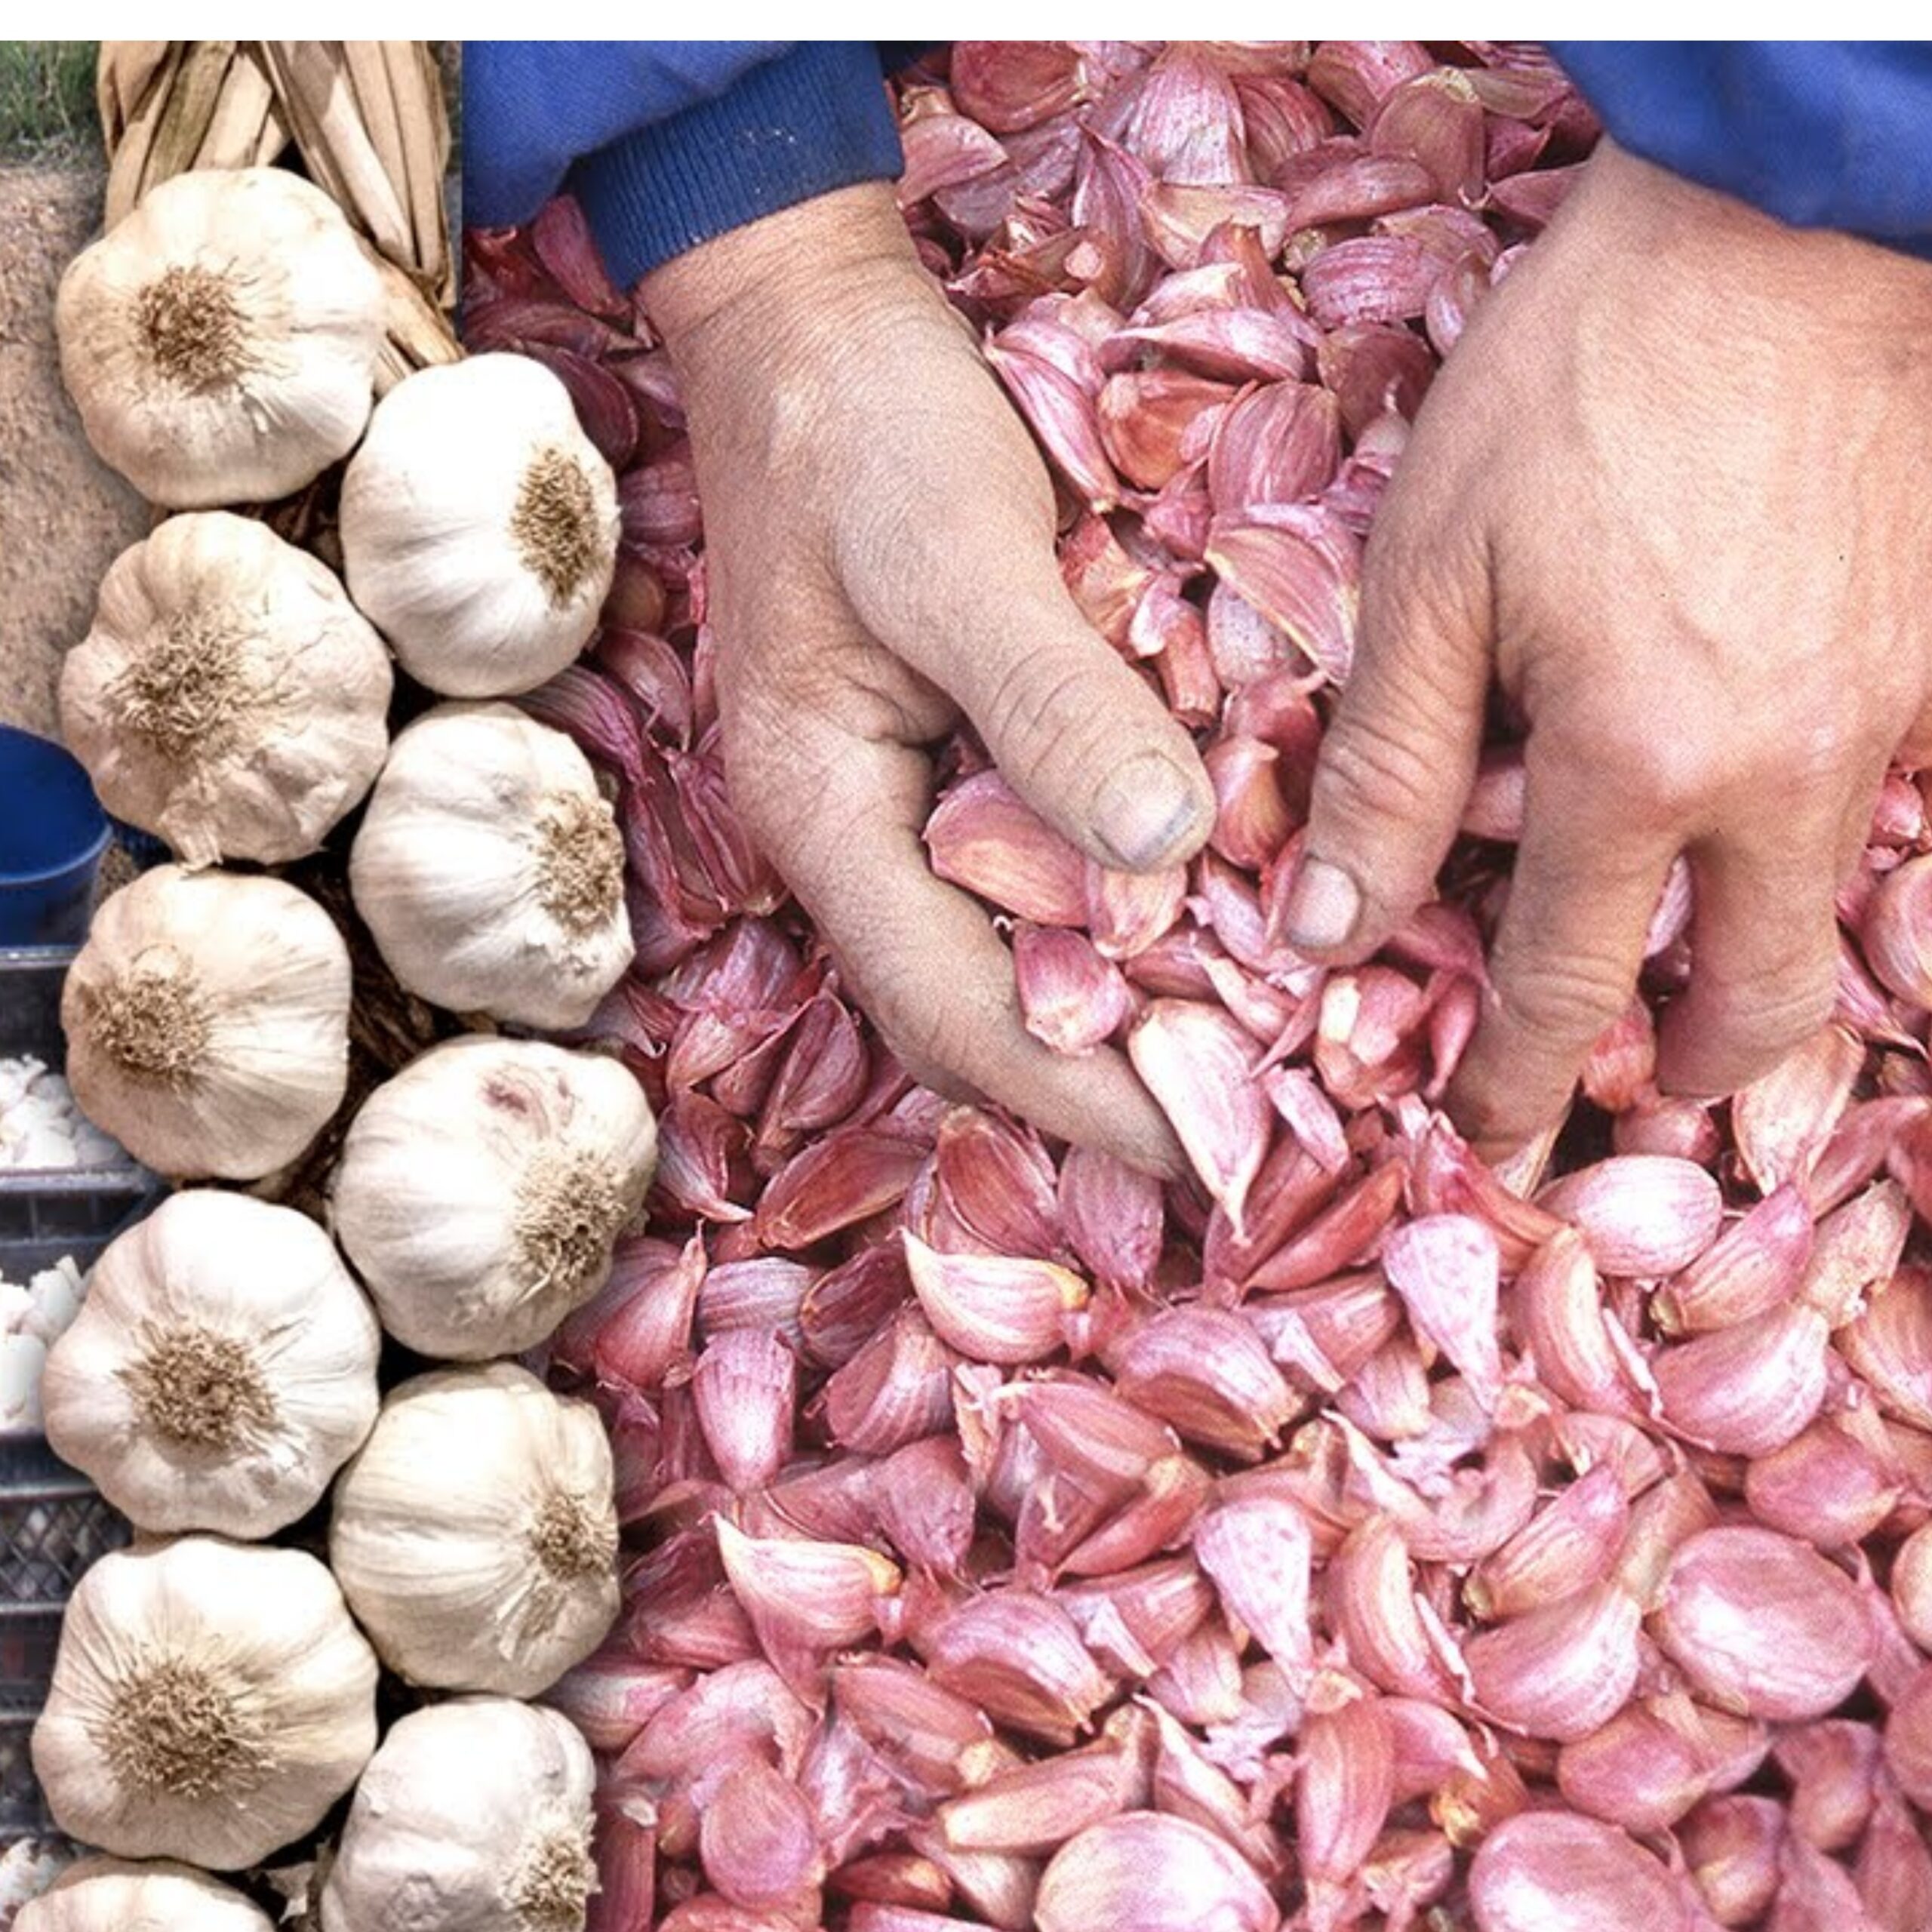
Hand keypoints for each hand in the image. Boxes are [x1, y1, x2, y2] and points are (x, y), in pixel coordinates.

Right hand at [643, 185, 1214, 1173]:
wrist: (811, 327)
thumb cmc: (867, 432)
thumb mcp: (955, 554)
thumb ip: (1052, 704)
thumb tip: (1165, 849)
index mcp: (823, 814)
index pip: (949, 1010)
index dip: (1075, 1094)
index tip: (1205, 1147)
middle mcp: (856, 839)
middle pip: (981, 1010)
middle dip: (1108, 1081)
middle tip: (1257, 1120)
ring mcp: (900, 803)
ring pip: (1012, 955)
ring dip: (1123, 1011)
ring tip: (1255, 1052)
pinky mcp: (951, 759)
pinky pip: (1037, 876)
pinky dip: (1123, 915)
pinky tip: (1212, 924)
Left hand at [1285, 141, 1931, 1155]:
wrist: (1782, 226)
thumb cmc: (1580, 384)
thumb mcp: (1429, 574)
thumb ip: (1384, 773)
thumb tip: (1327, 937)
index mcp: (1640, 762)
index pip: (1567, 987)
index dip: (1520, 1081)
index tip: (1484, 1139)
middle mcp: (1786, 772)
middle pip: (1753, 1000)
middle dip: (1685, 1080)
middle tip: (1627, 1110)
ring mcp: (1888, 716)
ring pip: (1833, 917)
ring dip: (1761, 988)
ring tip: (1693, 1014)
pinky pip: (1888, 812)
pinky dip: (1820, 866)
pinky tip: (1759, 846)